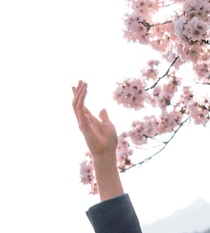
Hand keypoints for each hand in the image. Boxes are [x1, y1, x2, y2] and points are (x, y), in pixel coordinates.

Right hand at [72, 80, 123, 200]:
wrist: (107, 152)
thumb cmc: (109, 142)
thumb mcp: (108, 125)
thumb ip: (104, 117)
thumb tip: (103, 109)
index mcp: (89, 120)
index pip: (82, 105)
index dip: (80, 95)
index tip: (79, 85)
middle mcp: (83, 120)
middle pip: (77, 103)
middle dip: (78, 91)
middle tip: (80, 80)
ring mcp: (82, 122)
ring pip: (76, 104)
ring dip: (80, 92)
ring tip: (83, 83)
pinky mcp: (83, 123)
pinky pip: (79, 107)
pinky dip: (82, 98)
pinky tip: (85, 90)